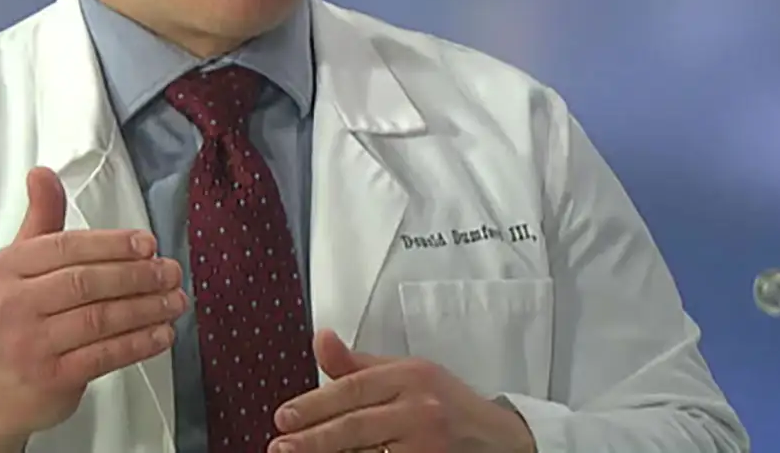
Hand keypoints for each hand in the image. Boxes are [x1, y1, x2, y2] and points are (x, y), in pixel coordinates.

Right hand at [0, 166, 186, 451]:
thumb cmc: (12, 316)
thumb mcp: (18, 265)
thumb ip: (40, 219)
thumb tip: (42, 171)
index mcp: (7, 268)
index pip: (66, 247)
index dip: (112, 245)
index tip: (149, 244)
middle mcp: (14, 304)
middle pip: (86, 283)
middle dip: (137, 276)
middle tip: (172, 272)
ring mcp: (31, 344)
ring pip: (100, 319)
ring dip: (146, 309)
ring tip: (176, 301)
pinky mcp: (51, 379)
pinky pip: (104, 356)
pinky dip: (138, 344)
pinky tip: (162, 334)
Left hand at [268, 330, 535, 452]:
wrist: (499, 439)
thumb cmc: (445, 404)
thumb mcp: (406, 374)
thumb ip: (357, 364)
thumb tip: (319, 338)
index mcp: (410, 375)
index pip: (354, 388)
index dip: (315, 404)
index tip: (283, 417)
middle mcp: (421, 408)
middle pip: (357, 425)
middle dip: (314, 438)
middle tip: (280, 447)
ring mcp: (428, 444)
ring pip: (368, 452)